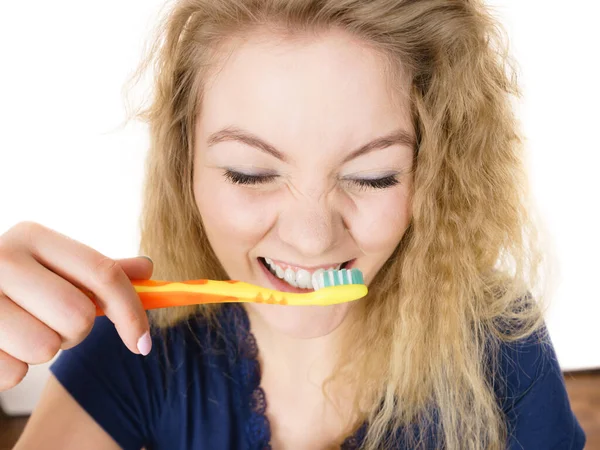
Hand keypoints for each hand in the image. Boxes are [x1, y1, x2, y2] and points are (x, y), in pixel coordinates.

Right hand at [0, 221, 152, 390]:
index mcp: (33, 237)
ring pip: (45, 348)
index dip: (132, 312)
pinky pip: (12, 373)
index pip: (103, 274)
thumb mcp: (54, 268)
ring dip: (42, 349)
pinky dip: (11, 367)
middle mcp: (1, 257)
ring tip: (20, 330)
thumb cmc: (15, 285)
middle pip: (78, 317)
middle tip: (52, 322)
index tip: (143, 344)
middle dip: (74, 331)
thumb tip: (148, 268)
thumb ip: (98, 272)